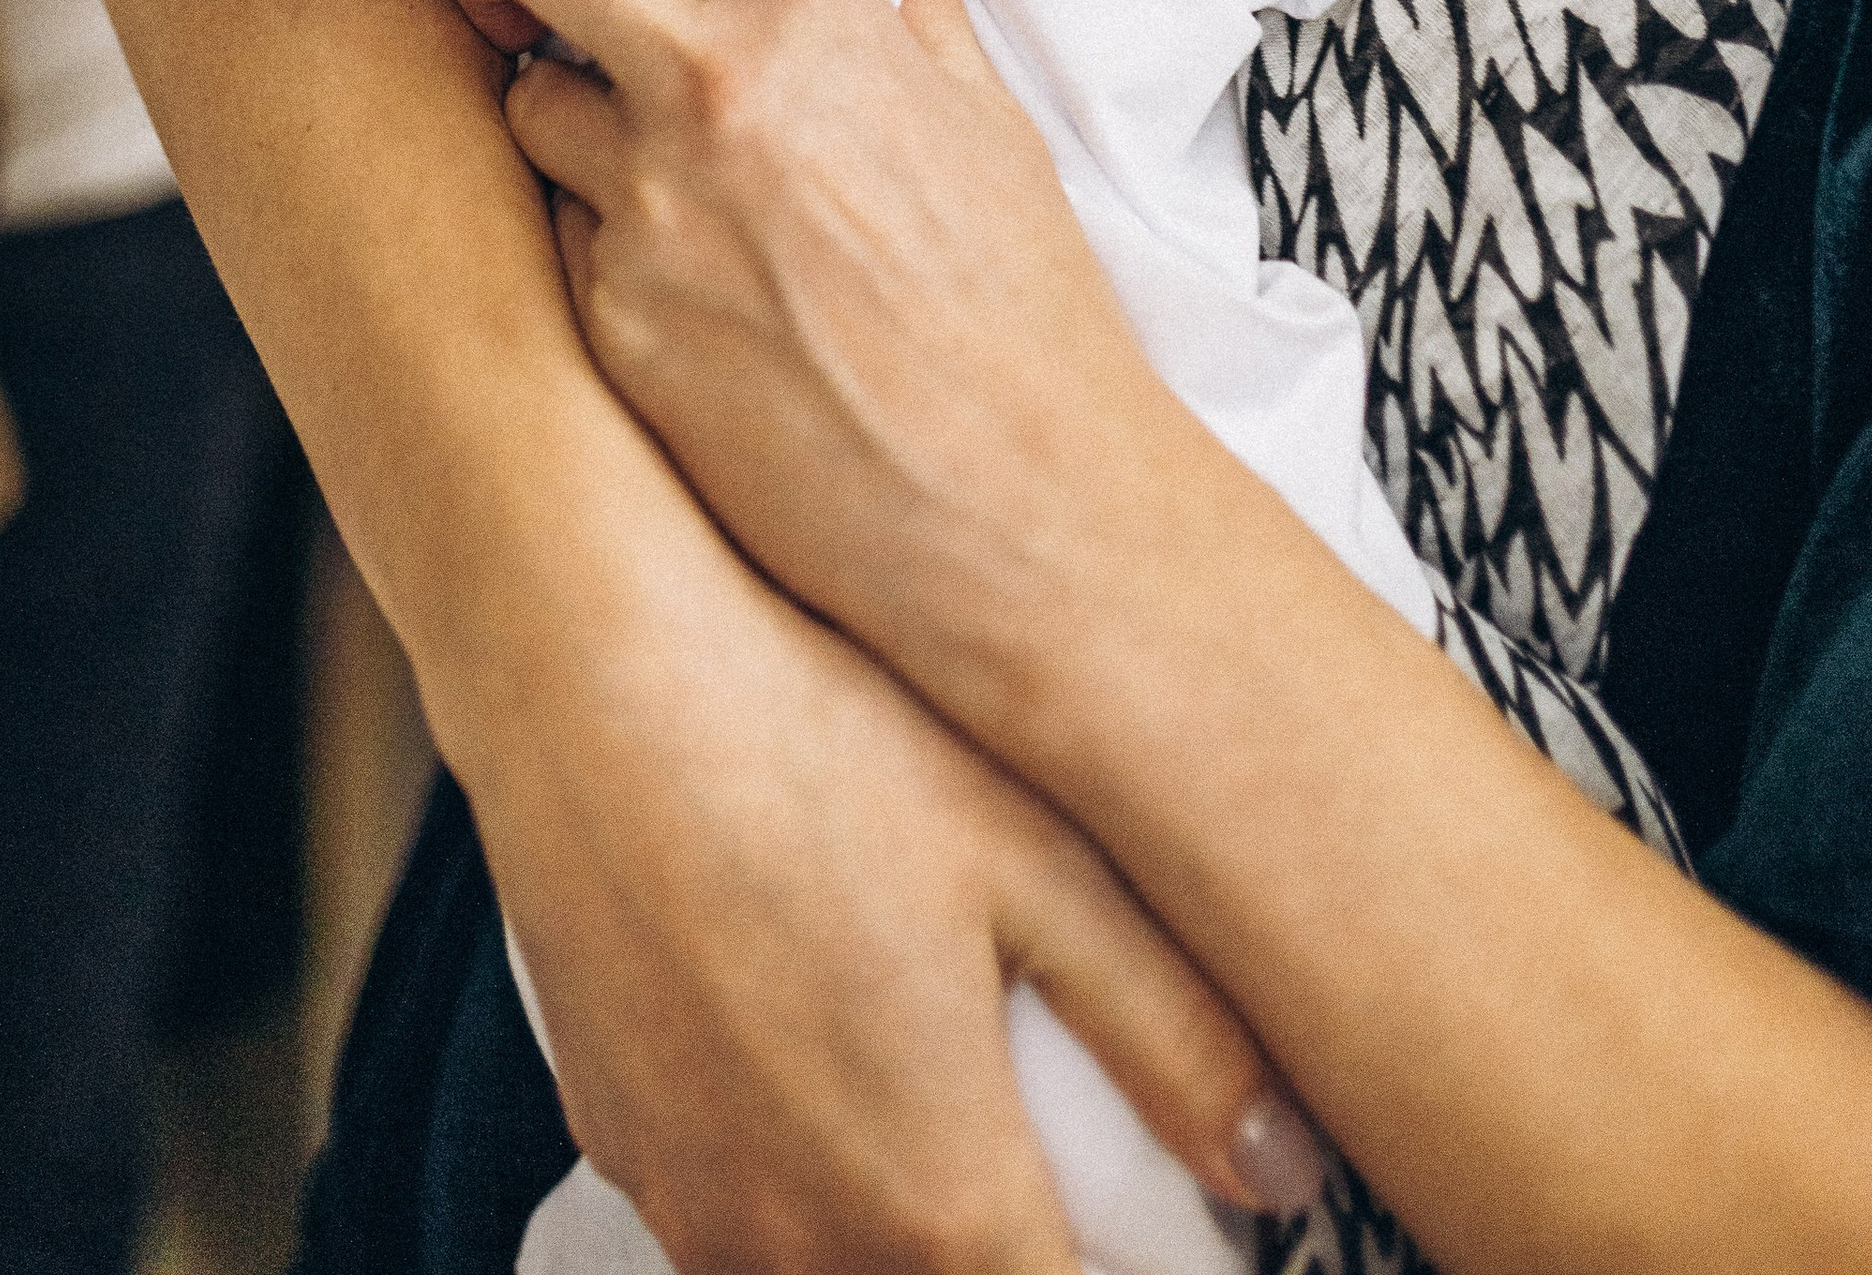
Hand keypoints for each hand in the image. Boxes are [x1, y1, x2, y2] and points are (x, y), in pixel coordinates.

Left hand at [454, 0, 1184, 705]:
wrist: (1021, 506)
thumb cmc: (1021, 313)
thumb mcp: (985, 114)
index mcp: (807, 11)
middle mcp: (709, 89)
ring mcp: (645, 208)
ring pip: (526, 108)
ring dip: (566, 124)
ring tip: (652, 177)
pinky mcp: (608, 324)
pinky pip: (560, 241)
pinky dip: (604, 246)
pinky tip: (691, 295)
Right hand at [472, 512, 1318, 1269]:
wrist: (582, 656)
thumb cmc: (820, 732)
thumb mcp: (1039, 857)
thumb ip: (1177, 1039)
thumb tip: (1289, 1172)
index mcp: (939, 1211)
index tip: (1161, 1242)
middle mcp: (800, 1250)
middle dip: (1012, 1263)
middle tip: (1068, 1191)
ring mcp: (692, 1202)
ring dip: (900, 1249)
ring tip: (956, 1133)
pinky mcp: (615, 1137)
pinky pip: (734, 1232)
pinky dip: (803, 1208)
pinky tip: (836, 1082)